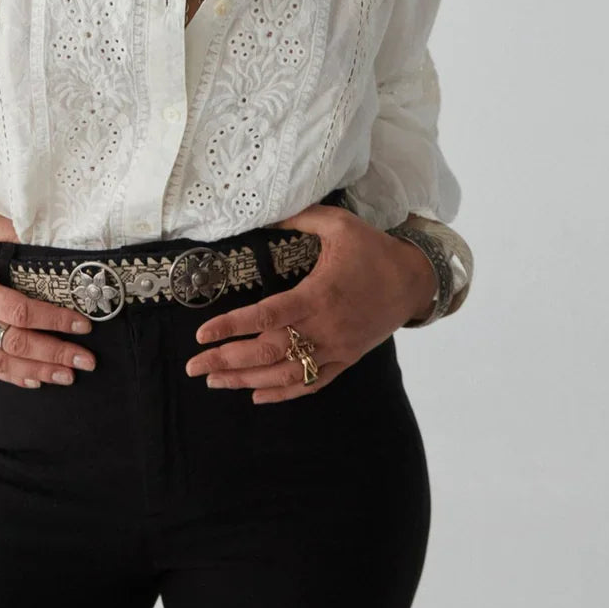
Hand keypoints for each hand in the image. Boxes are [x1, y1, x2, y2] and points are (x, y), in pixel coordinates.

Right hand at [0, 206, 97, 388]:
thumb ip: (7, 226)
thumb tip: (41, 236)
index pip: (19, 311)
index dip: (52, 319)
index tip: (82, 324)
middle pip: (15, 342)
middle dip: (53, 352)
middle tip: (86, 360)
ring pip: (2, 362)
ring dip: (38, 371)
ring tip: (68, 376)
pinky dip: (13, 377)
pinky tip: (37, 381)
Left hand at [183, 204, 428, 403]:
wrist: (415, 280)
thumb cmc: (373, 250)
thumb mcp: (339, 224)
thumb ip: (301, 217)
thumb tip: (264, 212)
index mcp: (318, 294)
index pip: (268, 316)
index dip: (233, 327)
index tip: (202, 334)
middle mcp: (325, 327)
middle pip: (270, 351)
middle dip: (228, 360)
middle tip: (193, 367)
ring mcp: (336, 348)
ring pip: (287, 373)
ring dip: (247, 379)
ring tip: (214, 381)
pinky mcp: (346, 359)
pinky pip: (312, 383)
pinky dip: (283, 392)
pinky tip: (256, 395)